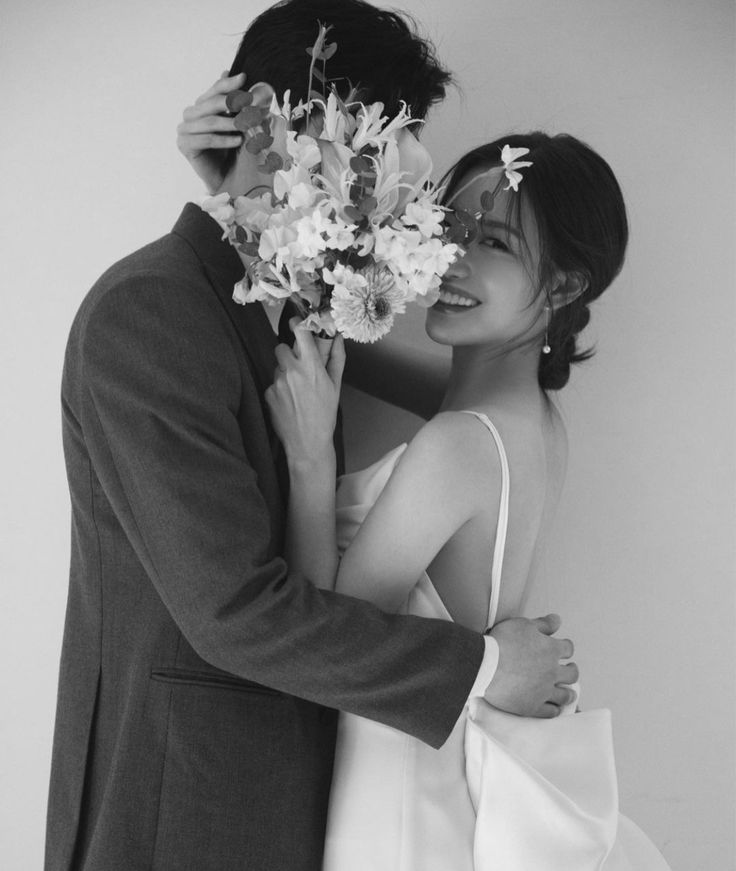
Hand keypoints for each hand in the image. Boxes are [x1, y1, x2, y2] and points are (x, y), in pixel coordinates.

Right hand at [176, 72, 245, 192]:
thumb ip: (238, 104)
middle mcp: (191, 115)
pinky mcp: (184, 145)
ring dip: (230, 123)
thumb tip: (238, 76)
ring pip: (209, 121)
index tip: (243, 78)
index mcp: (202, 106)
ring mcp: (185, 129)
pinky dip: (223, 139)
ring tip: (246, 126)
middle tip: (248, 105)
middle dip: (231, 103)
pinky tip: (237, 141)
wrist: (226, 178)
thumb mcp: (239, 124)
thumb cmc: (232, 151)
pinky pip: (205, 139)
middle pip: (210, 103)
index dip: (228, 83)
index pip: (214, 90)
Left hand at [265, 323, 345, 464]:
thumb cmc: (324, 415)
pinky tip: (289, 401)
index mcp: (310, 366)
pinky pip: (272, 383)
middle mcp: (291, 371)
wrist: (307, 442)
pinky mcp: (268, 394)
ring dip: (284, 372)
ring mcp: (277, 382)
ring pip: (277, 366)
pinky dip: (279, 389)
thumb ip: (336, 359)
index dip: (297, 324)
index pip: (300, 332)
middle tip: (299, 366)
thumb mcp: (335, 386)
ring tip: (297, 390)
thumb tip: (338, 339)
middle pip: (281, 347)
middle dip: (289, 353)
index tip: (297, 322)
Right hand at [484, 614, 578, 717]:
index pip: (568, 648)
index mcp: (551, 650)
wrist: (486, 665)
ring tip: (568, 693)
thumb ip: (543, 624)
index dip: (566, 647)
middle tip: (569, 670)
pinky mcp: (532, 706)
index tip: (563, 649)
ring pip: (564, 695)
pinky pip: (550, 712)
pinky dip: (554, 709)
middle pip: (572, 674)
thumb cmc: (502, 641)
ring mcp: (544, 691)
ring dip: (568, 693)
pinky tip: (554, 708)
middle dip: (572, 671)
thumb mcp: (523, 624)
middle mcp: (552, 672)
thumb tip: (558, 620)